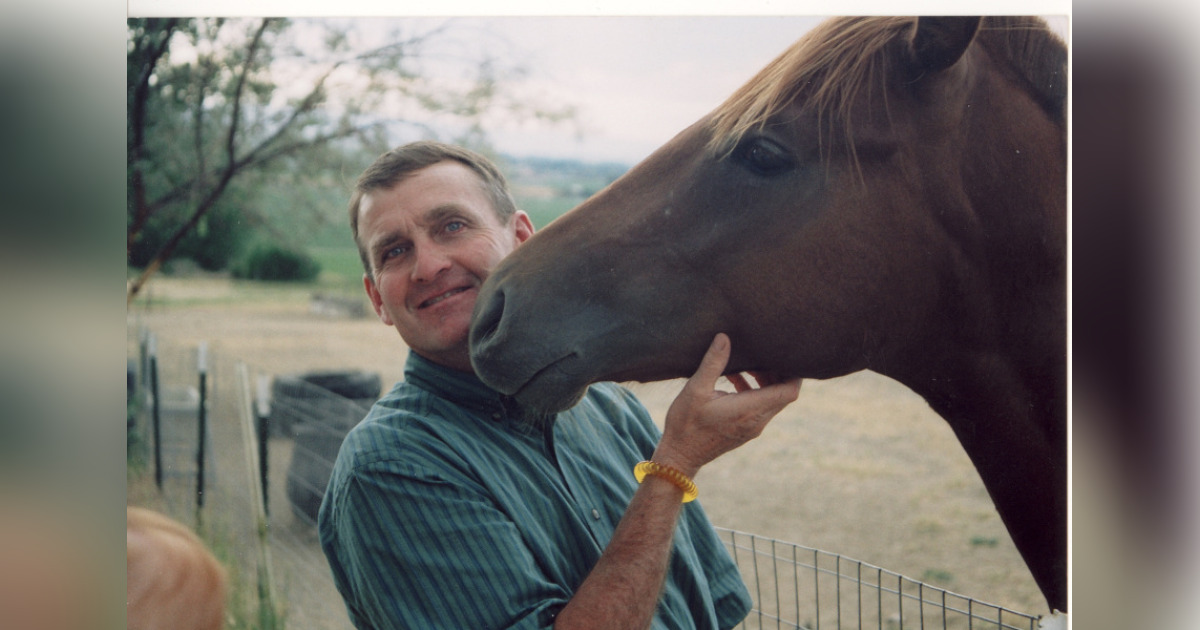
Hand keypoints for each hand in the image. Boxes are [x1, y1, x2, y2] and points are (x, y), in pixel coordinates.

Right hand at [652, 333, 800, 477]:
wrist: (680, 456)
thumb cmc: (686, 423)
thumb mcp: (696, 389)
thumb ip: (713, 363)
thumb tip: (724, 337)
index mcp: (749, 410)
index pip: (788, 392)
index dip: (794, 373)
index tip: (784, 355)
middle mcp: (757, 421)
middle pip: (783, 394)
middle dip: (778, 373)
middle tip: (762, 354)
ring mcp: (753, 428)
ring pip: (772, 401)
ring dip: (765, 382)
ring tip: (747, 365)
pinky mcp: (746, 431)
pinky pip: (761, 408)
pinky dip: (755, 392)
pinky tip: (735, 380)